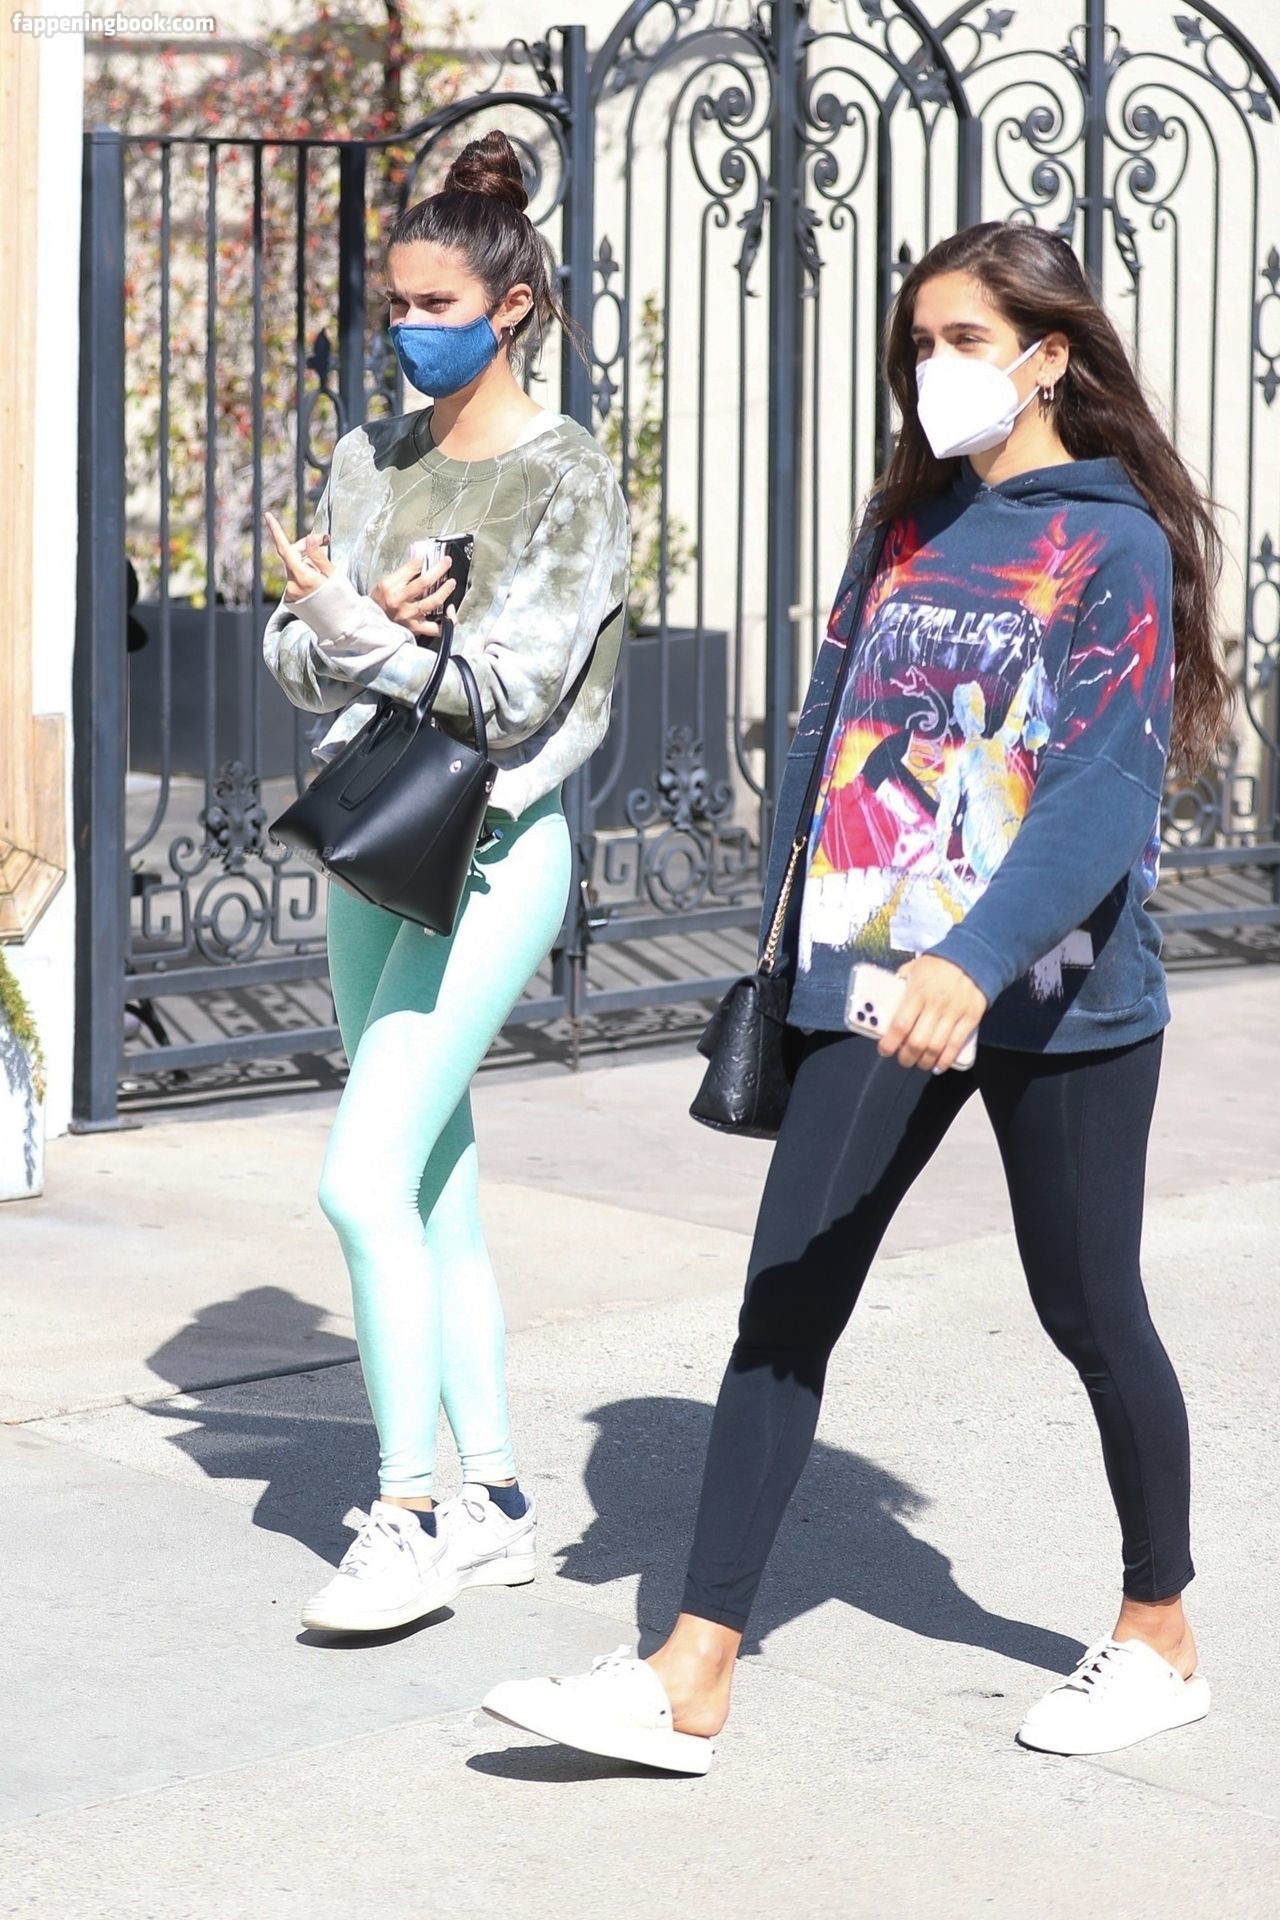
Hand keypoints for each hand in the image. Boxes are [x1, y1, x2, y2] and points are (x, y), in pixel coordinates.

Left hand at [264, 511, 333, 601]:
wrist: (339, 625)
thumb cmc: (341, 599)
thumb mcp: (333, 574)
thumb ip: (317, 555)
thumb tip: (307, 538)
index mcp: (303, 577)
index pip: (286, 548)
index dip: (276, 531)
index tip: (268, 515)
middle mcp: (292, 585)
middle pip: (292, 556)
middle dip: (305, 547)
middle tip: (325, 541)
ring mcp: (289, 594)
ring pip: (294, 568)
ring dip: (306, 563)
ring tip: (324, 571)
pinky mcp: (289, 600)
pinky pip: (294, 580)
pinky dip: (304, 576)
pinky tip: (316, 584)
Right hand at [370, 553, 454, 639]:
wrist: (370, 625)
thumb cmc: (377, 604)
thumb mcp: (384, 584)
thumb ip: (402, 574)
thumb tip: (419, 562)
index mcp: (390, 587)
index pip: (410, 569)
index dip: (421, 561)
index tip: (427, 557)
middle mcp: (399, 601)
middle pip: (424, 582)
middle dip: (439, 569)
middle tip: (446, 562)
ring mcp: (408, 616)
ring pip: (432, 602)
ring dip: (445, 591)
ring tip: (451, 583)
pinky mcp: (415, 628)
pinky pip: (435, 627)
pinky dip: (447, 620)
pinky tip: (450, 613)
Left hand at [878, 954, 986, 1072]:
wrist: (973, 957)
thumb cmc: (939, 965)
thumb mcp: (914, 968)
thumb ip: (900, 983)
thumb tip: (885, 998)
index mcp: (917, 993)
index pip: (900, 1025)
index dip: (890, 1043)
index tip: (884, 1050)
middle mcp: (935, 1005)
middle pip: (917, 1042)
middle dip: (906, 1057)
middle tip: (902, 1059)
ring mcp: (954, 1013)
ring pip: (936, 1047)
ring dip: (924, 1061)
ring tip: (919, 1063)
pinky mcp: (970, 1018)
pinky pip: (956, 1045)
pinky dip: (946, 1060)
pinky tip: (938, 1066)